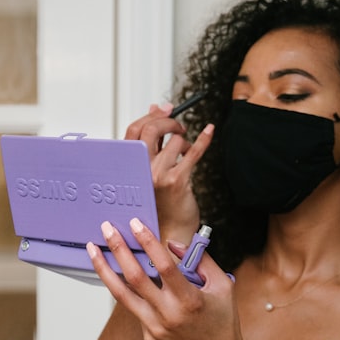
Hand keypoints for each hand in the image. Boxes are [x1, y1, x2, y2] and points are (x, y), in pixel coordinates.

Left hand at [87, 217, 243, 339]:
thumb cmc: (223, 321)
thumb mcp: (222, 286)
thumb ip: (201, 261)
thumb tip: (172, 244)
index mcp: (190, 300)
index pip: (164, 266)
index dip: (148, 242)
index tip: (134, 224)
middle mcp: (169, 315)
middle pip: (135, 277)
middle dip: (118, 249)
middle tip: (106, 228)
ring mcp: (155, 329)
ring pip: (122, 295)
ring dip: (105, 269)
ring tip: (93, 250)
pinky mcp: (148, 337)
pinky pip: (136, 309)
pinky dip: (131, 292)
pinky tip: (126, 278)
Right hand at [124, 104, 214, 243]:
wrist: (169, 231)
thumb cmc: (159, 202)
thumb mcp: (149, 169)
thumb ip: (151, 140)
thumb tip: (155, 108)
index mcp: (130, 166)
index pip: (134, 130)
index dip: (151, 115)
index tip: (165, 109)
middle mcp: (140, 170)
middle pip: (151, 129)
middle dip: (168, 121)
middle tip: (178, 127)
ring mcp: (158, 175)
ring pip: (176, 141)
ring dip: (185, 142)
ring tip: (186, 154)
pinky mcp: (177, 181)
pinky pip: (194, 152)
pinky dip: (204, 139)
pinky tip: (209, 131)